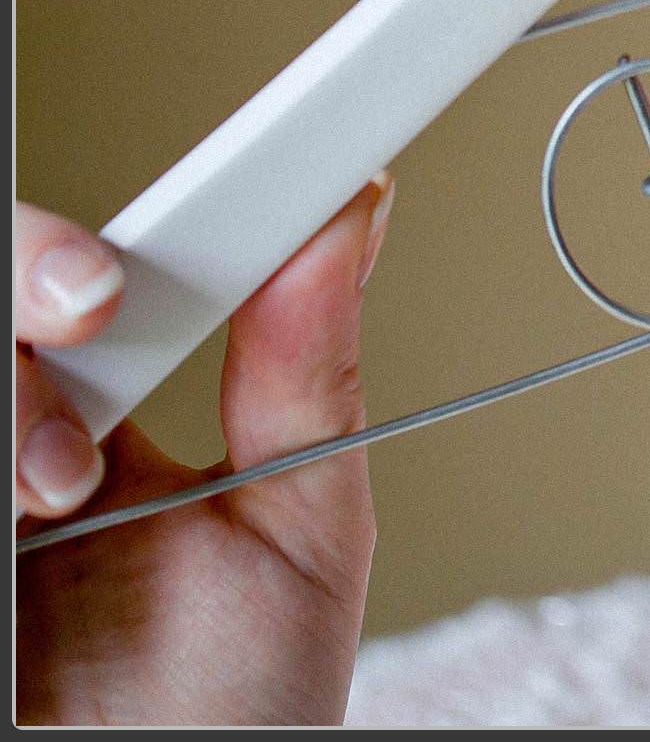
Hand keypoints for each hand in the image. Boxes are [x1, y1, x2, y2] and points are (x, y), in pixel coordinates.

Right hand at [14, 174, 394, 724]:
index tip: (121, 270)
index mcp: (96, 424)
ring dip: (7, 399)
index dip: (75, 252)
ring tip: (64, 488)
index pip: (66, 288)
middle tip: (91, 310)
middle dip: (24, 276)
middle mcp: (12, 447)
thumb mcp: (299, 529)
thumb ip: (311, 374)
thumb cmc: (231, 703)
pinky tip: (20, 516)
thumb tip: (355, 216)